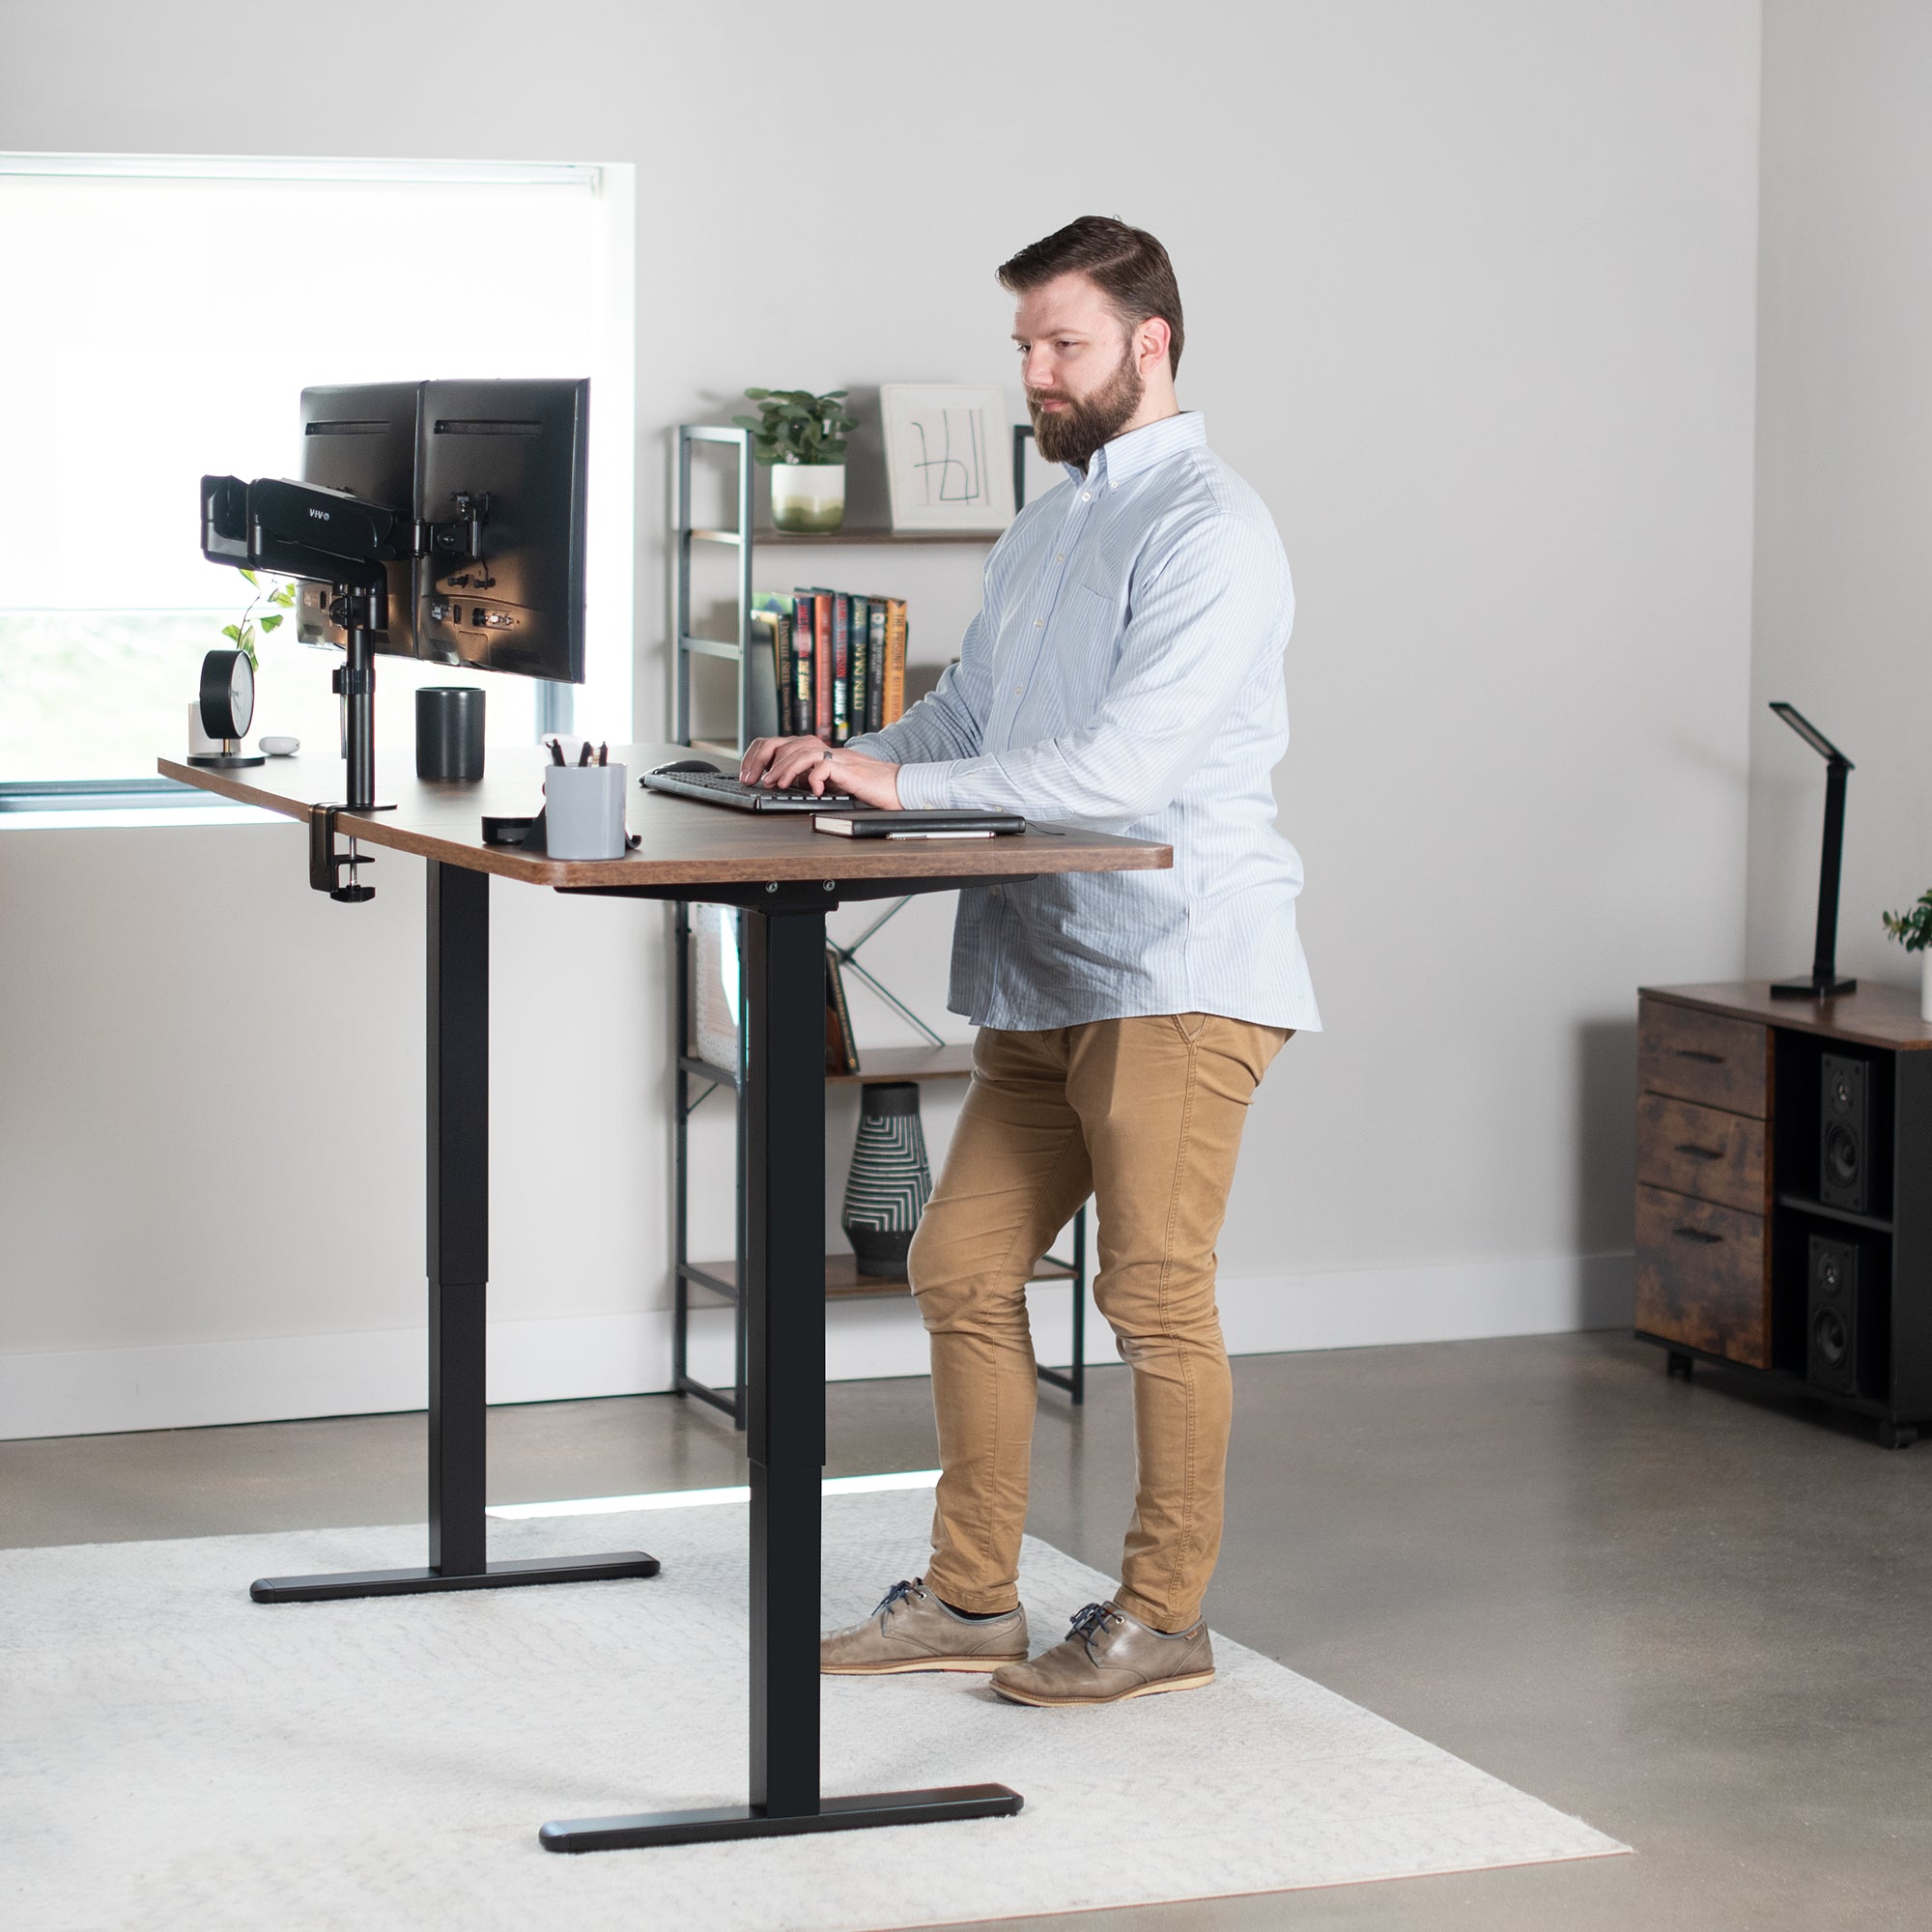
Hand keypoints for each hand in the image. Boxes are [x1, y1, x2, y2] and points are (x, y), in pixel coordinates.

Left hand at [740, 736, 901, 808]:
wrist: (901, 788)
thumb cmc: (873, 789)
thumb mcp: (836, 784)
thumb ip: (816, 780)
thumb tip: (792, 784)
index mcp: (823, 754)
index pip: (785, 745)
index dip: (764, 756)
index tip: (752, 774)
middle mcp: (829, 752)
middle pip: (788, 743)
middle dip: (766, 760)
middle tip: (755, 779)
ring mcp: (840, 758)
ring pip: (802, 751)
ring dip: (784, 768)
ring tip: (774, 784)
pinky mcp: (850, 769)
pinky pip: (825, 766)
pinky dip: (814, 778)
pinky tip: (813, 790)